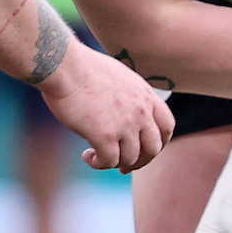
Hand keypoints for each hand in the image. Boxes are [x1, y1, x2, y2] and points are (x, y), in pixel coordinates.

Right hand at [39, 43, 174, 171]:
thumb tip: (125, 112)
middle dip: (140, 161)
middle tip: (124, 166)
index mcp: (145, 95)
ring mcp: (125, 124)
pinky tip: (86, 156)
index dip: (159, 142)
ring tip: (95, 155)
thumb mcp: (119, 77)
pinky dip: (98, 163)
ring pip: (130, 159)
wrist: (64, 65)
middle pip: (153, 148)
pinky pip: (109, 161)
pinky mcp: (105, 135)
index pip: (167, 126)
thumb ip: (129, 96)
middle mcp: (140, 111)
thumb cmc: (82, 68)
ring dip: (114, 163)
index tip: (145, 149)